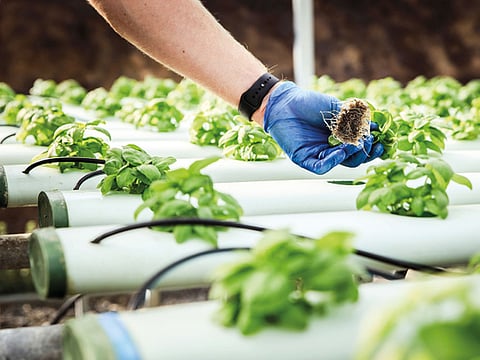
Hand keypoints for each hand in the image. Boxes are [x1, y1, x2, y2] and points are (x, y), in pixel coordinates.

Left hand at [263, 81, 383, 173]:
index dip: (372, 146)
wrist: (284, 103)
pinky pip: (321, 166)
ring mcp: (319, 154)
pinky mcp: (305, 159)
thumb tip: (375, 127)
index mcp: (341, 136)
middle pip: (354, 158)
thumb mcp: (335, 108)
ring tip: (354, 143)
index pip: (360, 147)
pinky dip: (333, 161)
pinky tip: (339, 152)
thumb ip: (354, 118)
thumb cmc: (309, 103)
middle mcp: (331, 148)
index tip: (381, 140)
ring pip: (341, 163)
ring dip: (351, 154)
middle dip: (365, 152)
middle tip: (371, 144)